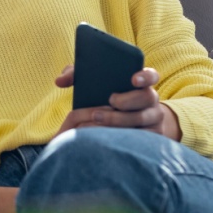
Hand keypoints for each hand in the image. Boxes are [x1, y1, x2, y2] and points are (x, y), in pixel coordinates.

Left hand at [54, 65, 179, 139]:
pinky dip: (126, 136)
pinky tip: (109, 135)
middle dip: (129, 99)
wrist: (124, 123)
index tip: (132, 78)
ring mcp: (153, 119)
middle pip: (148, 97)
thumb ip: (76, 75)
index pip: (151, 75)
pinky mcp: (151, 136)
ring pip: (144, 119)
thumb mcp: (94, 84)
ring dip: (122, 119)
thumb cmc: (106, 98)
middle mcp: (151, 100)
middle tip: (111, 100)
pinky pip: (143, 138)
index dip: (145, 76)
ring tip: (98, 118)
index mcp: (141, 83)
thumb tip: (59, 81)